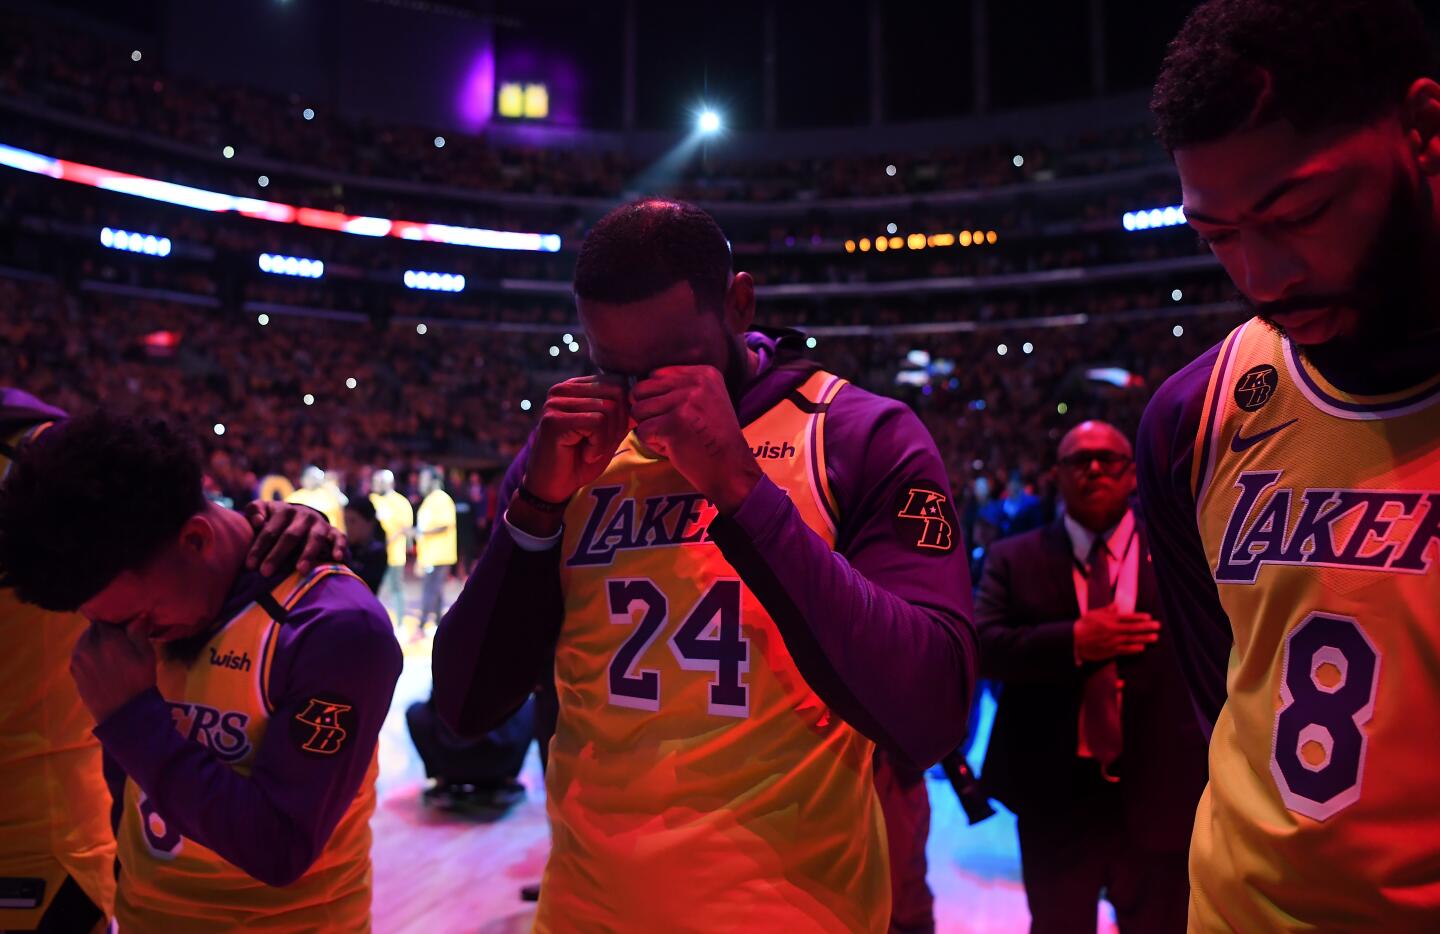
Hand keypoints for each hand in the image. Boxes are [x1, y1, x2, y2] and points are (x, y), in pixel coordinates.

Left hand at [71, 620, 157, 724]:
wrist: (123, 713)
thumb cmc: (139, 682)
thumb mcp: (146, 655)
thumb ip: (139, 632)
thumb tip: (138, 615)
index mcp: (106, 638)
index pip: (105, 617)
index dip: (116, 621)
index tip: (125, 628)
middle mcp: (87, 645)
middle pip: (93, 628)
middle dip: (104, 630)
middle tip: (118, 640)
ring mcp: (77, 659)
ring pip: (84, 640)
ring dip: (94, 641)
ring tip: (108, 652)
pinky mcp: (73, 671)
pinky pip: (79, 654)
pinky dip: (88, 653)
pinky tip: (100, 663)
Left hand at [243, 501, 346, 576]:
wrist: (303, 515)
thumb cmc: (277, 519)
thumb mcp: (264, 510)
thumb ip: (254, 511)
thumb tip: (257, 521)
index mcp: (284, 510)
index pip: (270, 530)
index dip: (259, 548)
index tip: (250, 566)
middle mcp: (303, 516)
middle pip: (290, 536)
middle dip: (278, 554)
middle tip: (266, 573)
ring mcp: (320, 524)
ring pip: (314, 538)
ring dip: (308, 554)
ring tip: (300, 570)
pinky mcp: (334, 532)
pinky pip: (340, 538)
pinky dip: (340, 547)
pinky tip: (338, 558)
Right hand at [523, 375, 630, 503]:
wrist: (553, 488)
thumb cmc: (580, 461)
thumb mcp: (609, 434)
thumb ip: (622, 414)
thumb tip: (640, 398)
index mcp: (575, 387)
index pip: (617, 381)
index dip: (624, 410)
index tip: (611, 434)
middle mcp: (563, 389)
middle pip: (616, 392)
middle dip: (619, 423)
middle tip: (602, 445)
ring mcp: (556, 403)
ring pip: (607, 408)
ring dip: (607, 438)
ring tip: (591, 451)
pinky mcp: (554, 420)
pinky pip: (596, 423)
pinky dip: (598, 445)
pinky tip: (586, 455)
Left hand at [631, 365, 761, 514]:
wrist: (732, 469)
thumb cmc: (714, 439)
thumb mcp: (706, 400)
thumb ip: (678, 388)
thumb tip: (633, 391)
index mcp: (704, 373)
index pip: (655, 375)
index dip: (657, 398)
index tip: (679, 415)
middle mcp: (695, 383)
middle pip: (642, 389)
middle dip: (648, 412)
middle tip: (670, 428)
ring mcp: (684, 402)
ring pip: (638, 410)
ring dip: (650, 428)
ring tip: (673, 438)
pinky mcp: (672, 424)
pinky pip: (641, 431)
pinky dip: (653, 444)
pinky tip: (674, 448)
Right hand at [1074, 607, 1160, 661]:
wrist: (1073, 640)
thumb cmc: (1083, 626)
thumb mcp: (1094, 614)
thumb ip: (1107, 610)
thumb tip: (1116, 605)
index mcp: (1110, 619)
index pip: (1128, 617)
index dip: (1139, 617)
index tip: (1149, 617)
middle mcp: (1113, 629)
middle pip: (1133, 628)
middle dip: (1147, 627)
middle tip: (1158, 626)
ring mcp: (1113, 641)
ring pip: (1131, 639)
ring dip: (1144, 638)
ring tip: (1155, 637)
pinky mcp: (1110, 651)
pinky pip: (1125, 650)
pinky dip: (1133, 649)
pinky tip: (1142, 648)